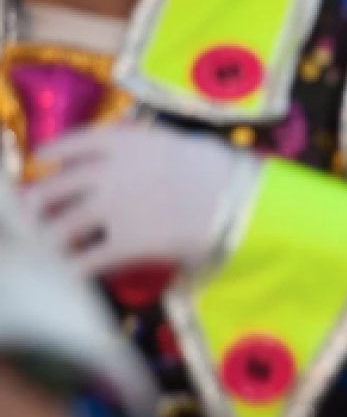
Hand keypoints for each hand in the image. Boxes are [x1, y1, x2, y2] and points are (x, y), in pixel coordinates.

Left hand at [23, 125, 259, 278]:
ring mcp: (114, 209)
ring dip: (50, 238)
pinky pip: (87, 259)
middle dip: (38, 202)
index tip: (42, 159)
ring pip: (63, 226)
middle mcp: (111, 172)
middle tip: (31, 212)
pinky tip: (72, 274)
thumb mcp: (189, 145)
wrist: (245, 206)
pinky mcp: (125, 243)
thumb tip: (145, 154)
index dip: (54, 151)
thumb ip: (157, 147)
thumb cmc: (228, 173)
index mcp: (130, 143)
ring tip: (47, 247)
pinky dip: (75, 268)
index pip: (77, 142)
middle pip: (57, 186)